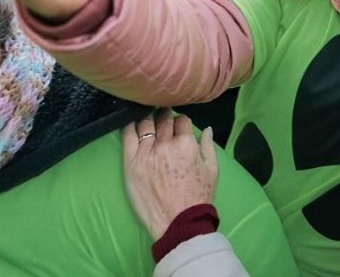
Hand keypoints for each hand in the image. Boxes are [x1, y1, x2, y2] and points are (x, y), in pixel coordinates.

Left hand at [122, 110, 218, 239]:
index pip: (181, 120)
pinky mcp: (130, 162)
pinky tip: (131, 124)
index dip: (181, 121)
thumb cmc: (198, 197)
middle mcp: (165, 144)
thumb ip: (208, 146)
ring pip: (145, 124)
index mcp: (186, 144)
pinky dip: (129, 126)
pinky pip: (127, 136)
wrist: (178, 221)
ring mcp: (146, 152)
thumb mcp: (212, 170)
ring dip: (148, 118)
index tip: (179, 125)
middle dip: (164, 116)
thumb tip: (207, 129)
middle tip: (162, 118)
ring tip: (147, 119)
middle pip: (163, 120)